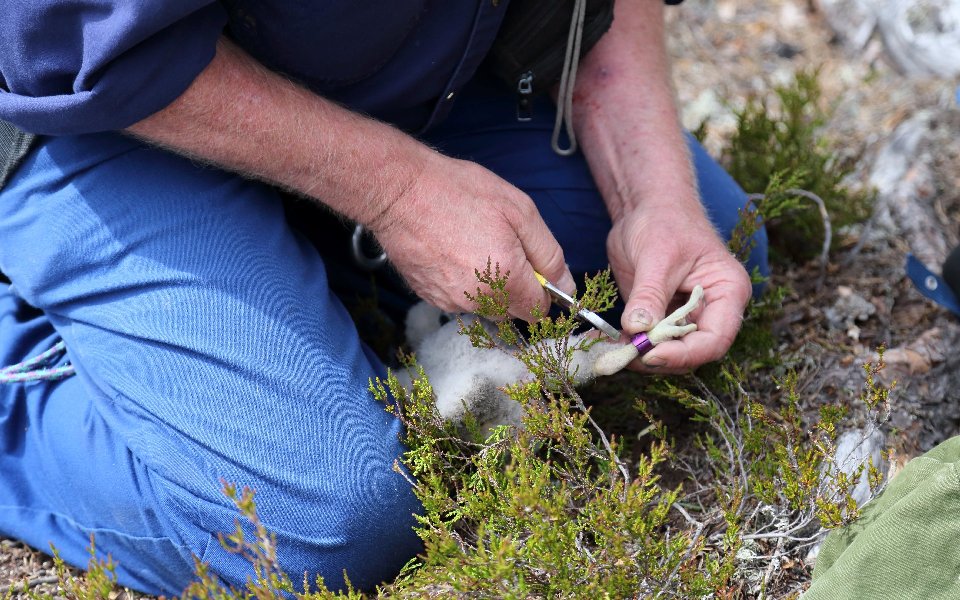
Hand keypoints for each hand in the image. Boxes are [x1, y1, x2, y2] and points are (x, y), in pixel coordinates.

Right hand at [369, 151, 574, 320]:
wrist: (399, 191)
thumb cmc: (459, 193)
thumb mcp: (519, 210)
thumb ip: (548, 254)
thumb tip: (566, 285)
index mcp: (506, 280)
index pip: (539, 311)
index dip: (542, 290)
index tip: (533, 268)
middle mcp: (478, 300)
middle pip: (511, 310)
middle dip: (514, 286)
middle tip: (501, 245)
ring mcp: (450, 301)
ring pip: (484, 305)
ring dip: (487, 284)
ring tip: (472, 244)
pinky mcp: (428, 296)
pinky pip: (458, 298)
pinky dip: (461, 281)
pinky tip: (451, 251)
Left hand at [607, 200, 751, 372]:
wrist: (645, 207)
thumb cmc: (664, 220)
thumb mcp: (656, 257)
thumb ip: (650, 295)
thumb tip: (638, 330)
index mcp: (727, 292)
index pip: (715, 339)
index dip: (684, 354)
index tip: (651, 354)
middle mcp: (712, 310)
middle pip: (692, 353)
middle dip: (658, 358)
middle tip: (623, 355)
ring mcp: (685, 316)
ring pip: (668, 352)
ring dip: (639, 355)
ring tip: (610, 351)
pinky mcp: (661, 317)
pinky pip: (648, 340)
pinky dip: (628, 345)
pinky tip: (605, 344)